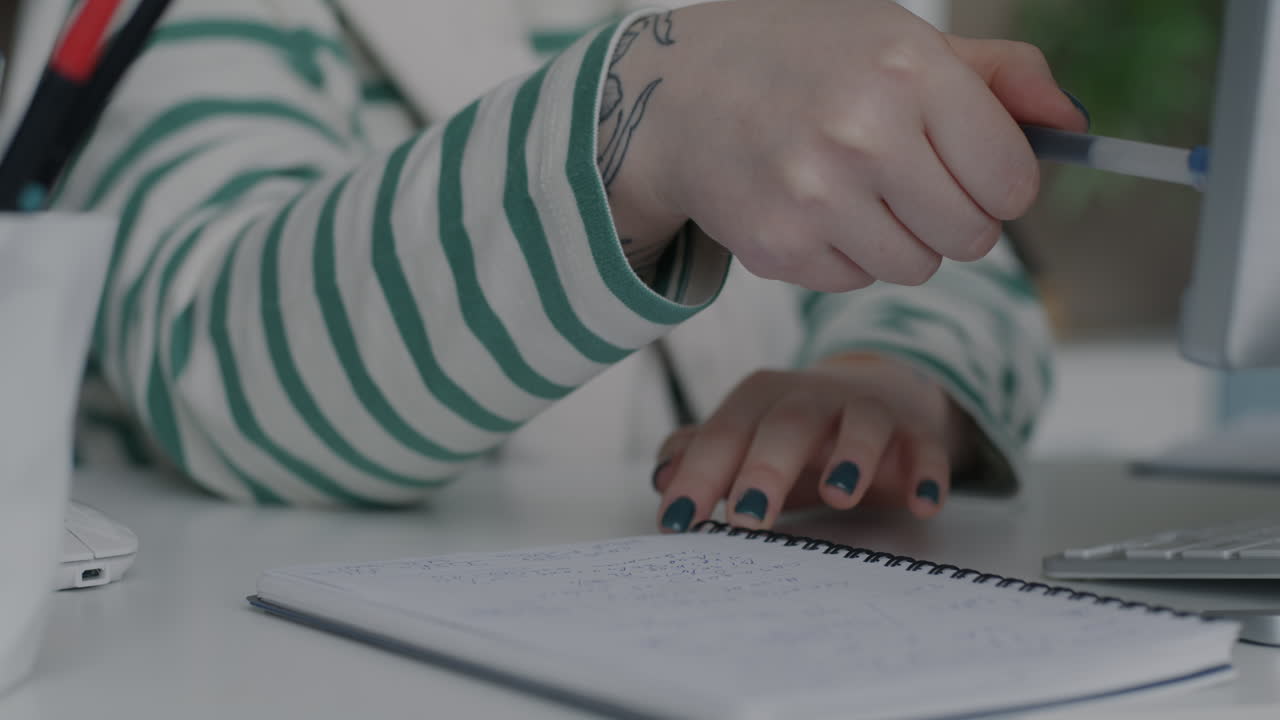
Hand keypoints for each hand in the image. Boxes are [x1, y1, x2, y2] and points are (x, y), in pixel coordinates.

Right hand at [601, 1, 1086, 287]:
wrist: (679, 96)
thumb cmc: (804, 61)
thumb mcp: (901, 38)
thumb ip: (1001, 76)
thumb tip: (1073, 129)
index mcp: (908, 70)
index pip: (1013, 181)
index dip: (1003, 184)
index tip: (975, 169)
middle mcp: (862, 134)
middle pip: (973, 238)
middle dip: (956, 218)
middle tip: (913, 183)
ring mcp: (815, 198)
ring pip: (917, 269)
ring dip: (902, 241)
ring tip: (857, 191)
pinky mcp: (779, 248)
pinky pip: (855, 281)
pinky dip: (845, 255)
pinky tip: (811, 207)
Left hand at [650, 353, 970, 531]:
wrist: (879, 399)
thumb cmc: (797, 436)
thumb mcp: (747, 443)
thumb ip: (702, 457)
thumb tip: (661, 477)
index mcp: (761, 399)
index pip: (725, 433)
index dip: (699, 475)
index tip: (678, 522)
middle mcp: (813, 397)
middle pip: (788, 422)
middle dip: (766, 467)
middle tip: (747, 517)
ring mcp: (868, 411)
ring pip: (862, 421)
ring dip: (852, 455)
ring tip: (839, 495)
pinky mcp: (915, 433)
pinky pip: (925, 447)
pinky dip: (926, 472)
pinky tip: (922, 504)